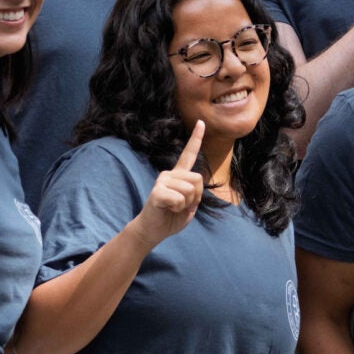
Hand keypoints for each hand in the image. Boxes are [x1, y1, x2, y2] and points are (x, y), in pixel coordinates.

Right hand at [129, 120, 205, 247]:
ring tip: (173, 208)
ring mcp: (162, 181)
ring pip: (190, 190)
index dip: (196, 139)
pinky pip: (179, 199)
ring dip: (186, 204)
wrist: (152, 231)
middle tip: (182, 205)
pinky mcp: (157, 191)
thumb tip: (193, 186)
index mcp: (178, 176)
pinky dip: (178, 209)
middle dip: (196, 197)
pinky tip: (167, 209)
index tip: (201, 122)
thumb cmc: (170, 218)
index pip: (189, 154)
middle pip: (198, 179)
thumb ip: (195, 194)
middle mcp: (170, 174)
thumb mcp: (190, 206)